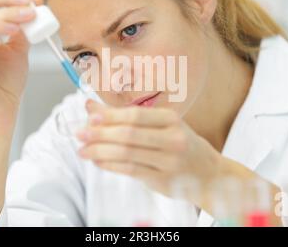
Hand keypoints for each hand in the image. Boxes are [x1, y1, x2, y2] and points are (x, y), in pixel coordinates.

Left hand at [76, 99, 225, 206]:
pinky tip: (98, 161)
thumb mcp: (160, 124)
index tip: (90, 116)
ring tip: (83, 150)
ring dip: (100, 151)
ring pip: (127, 154)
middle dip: (100, 134)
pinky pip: (130, 171)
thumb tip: (91, 106)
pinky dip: (111, 165)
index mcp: (171, 119)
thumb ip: (125, 116)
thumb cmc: (179, 143)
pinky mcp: (163, 180)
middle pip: (129, 134)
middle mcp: (173, 139)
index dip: (111, 115)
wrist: (208, 172)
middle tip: (80, 133)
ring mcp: (169, 161)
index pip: (136, 115)